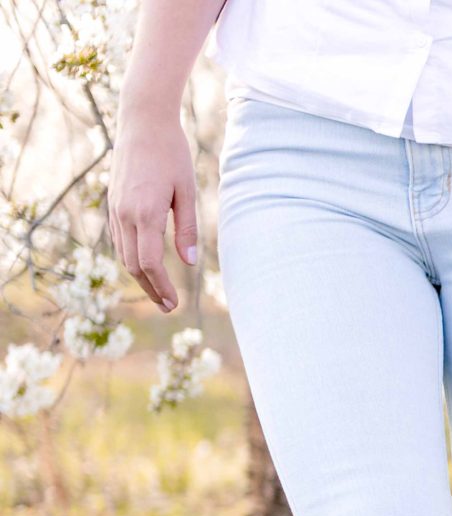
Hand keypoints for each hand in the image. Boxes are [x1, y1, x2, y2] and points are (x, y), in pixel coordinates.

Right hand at [107, 107, 198, 311]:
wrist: (142, 123)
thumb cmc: (172, 154)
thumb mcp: (187, 191)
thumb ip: (188, 228)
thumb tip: (190, 262)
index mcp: (145, 213)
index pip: (148, 262)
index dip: (161, 286)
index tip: (174, 303)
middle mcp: (124, 213)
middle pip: (133, 264)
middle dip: (151, 289)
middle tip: (168, 307)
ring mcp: (115, 208)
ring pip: (123, 254)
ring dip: (140, 277)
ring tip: (159, 293)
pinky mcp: (113, 203)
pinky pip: (119, 239)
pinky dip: (131, 257)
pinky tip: (145, 267)